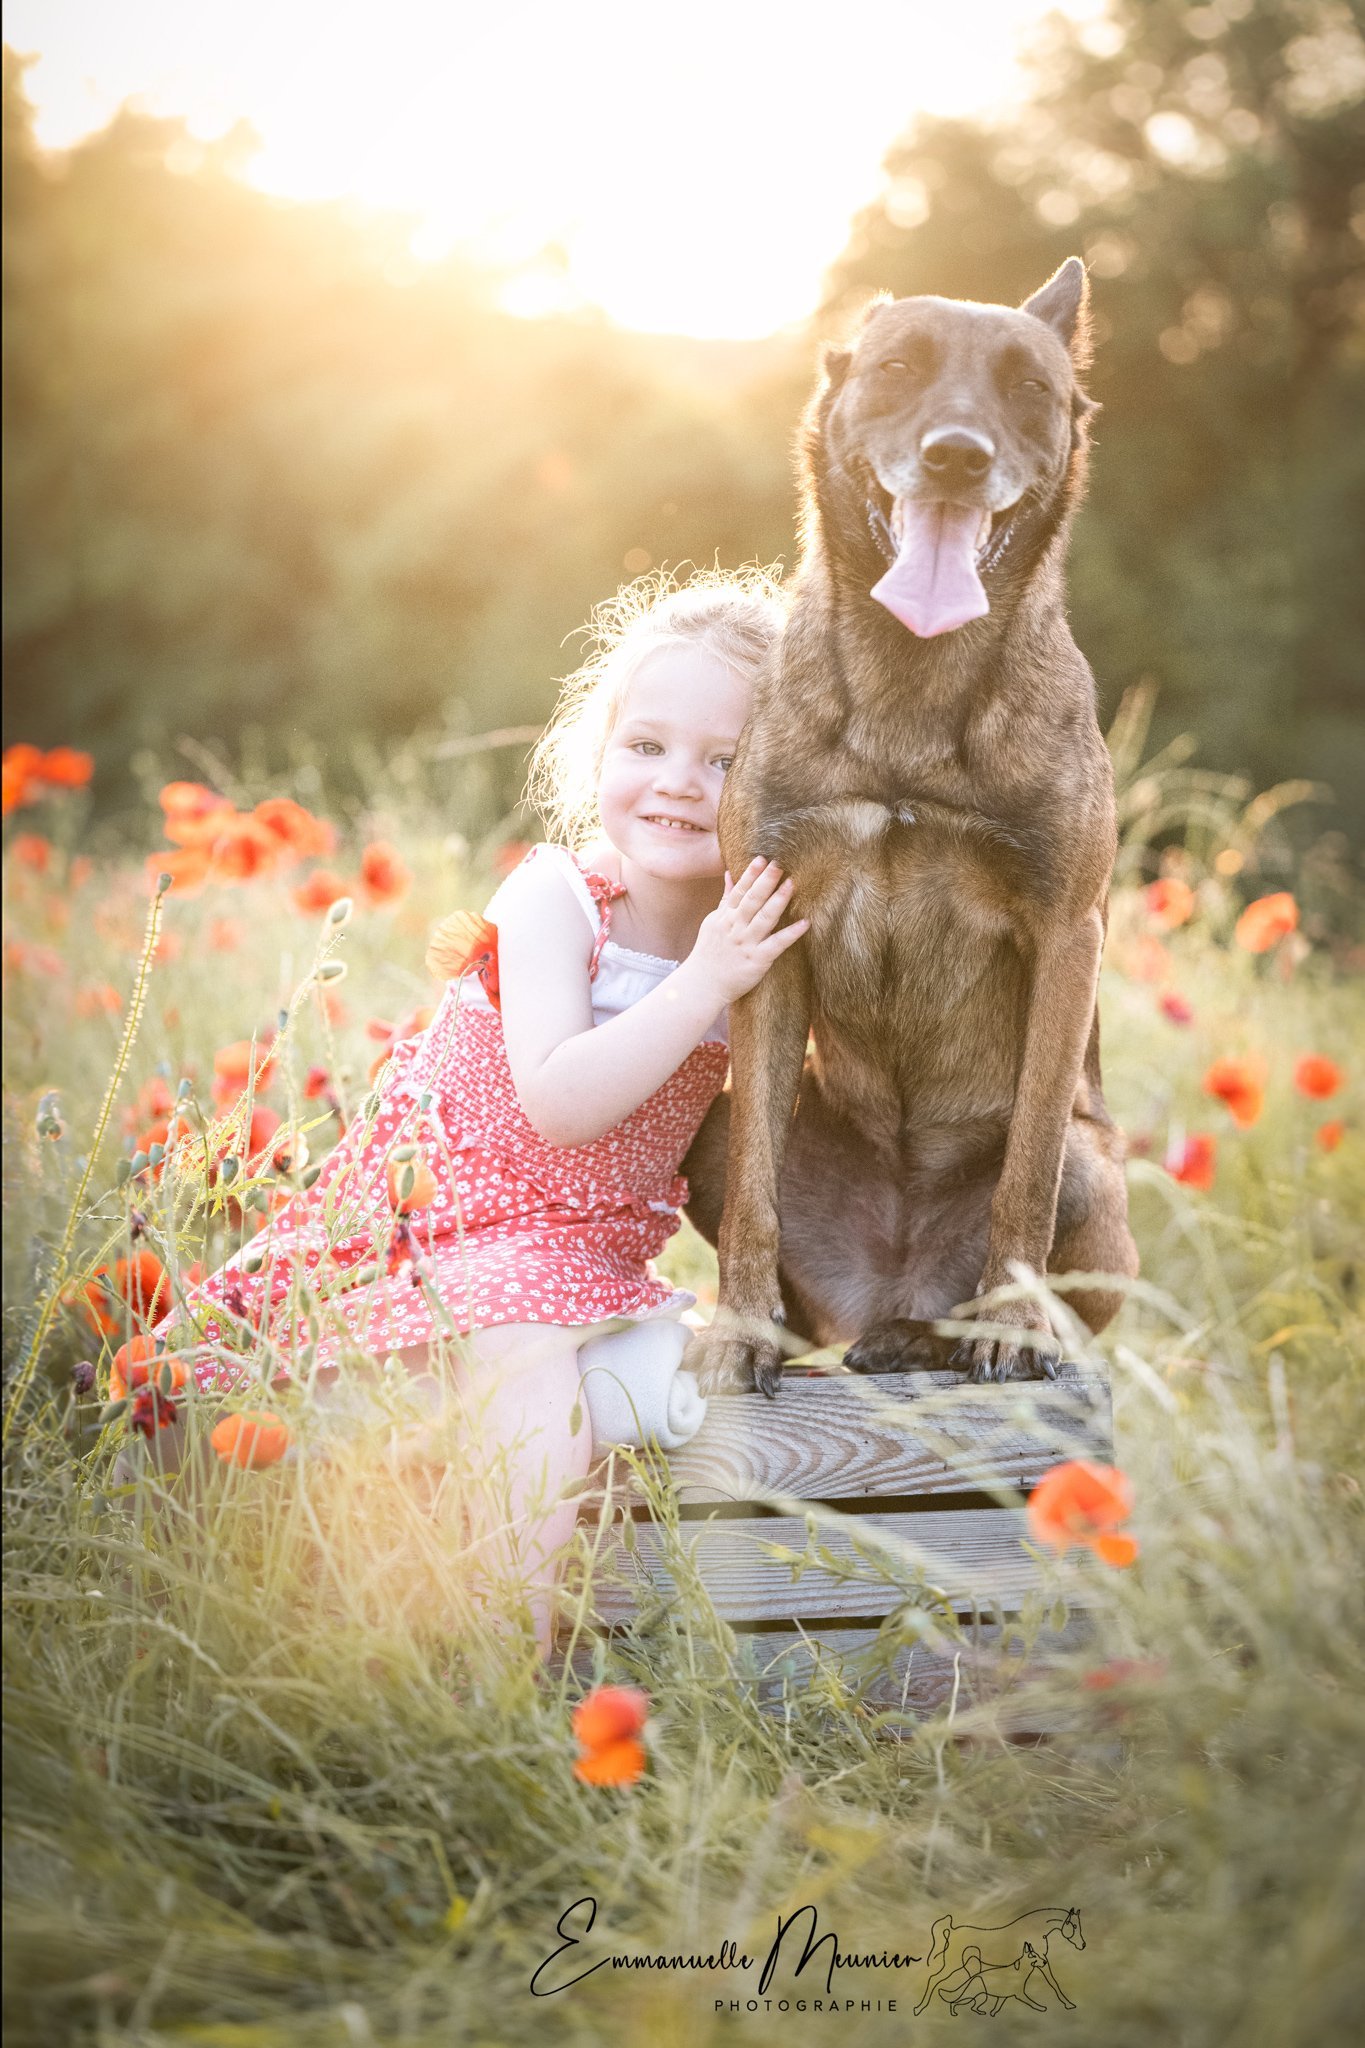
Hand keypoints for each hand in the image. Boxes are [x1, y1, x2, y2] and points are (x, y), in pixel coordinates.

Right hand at [685, 858, 807, 1006]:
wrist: (702, 984)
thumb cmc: (709, 952)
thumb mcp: (713, 922)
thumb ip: (725, 899)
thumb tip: (729, 875)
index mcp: (725, 917)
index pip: (738, 891)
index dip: (750, 875)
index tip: (762, 858)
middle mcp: (735, 927)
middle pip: (751, 901)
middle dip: (765, 882)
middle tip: (780, 865)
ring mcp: (746, 944)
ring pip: (764, 918)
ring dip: (778, 901)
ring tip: (792, 884)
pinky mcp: (757, 960)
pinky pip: (776, 944)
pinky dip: (791, 933)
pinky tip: (805, 923)